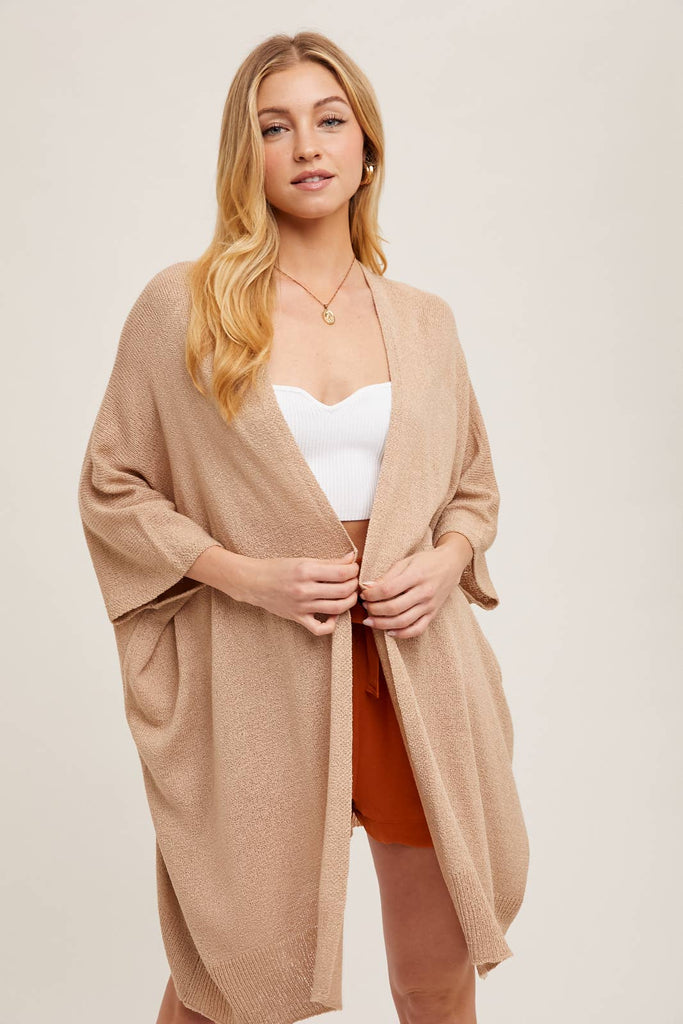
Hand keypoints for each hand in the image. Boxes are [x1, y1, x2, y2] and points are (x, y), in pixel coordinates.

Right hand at [239, 550, 359, 635]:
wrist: (254, 582)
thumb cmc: (278, 568)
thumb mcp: (303, 560)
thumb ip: (329, 561)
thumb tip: (351, 558)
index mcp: (306, 571)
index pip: (341, 573)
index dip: (353, 570)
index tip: (354, 568)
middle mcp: (304, 590)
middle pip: (342, 591)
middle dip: (354, 585)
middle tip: (353, 580)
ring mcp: (301, 606)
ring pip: (336, 609)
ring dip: (349, 601)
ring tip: (349, 594)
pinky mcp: (298, 618)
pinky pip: (320, 629)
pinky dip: (332, 624)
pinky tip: (334, 615)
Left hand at [359, 538, 469, 637]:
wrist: (451, 564)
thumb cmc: (426, 561)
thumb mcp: (406, 561)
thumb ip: (387, 576)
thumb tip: (367, 587)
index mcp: (416, 576)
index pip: (388, 590)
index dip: (372, 594)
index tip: (364, 594)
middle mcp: (424, 592)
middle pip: (394, 608)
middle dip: (374, 610)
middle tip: (365, 607)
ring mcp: (430, 605)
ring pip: (403, 621)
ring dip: (383, 624)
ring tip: (370, 621)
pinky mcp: (433, 614)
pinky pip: (417, 629)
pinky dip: (402, 634)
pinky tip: (389, 631)